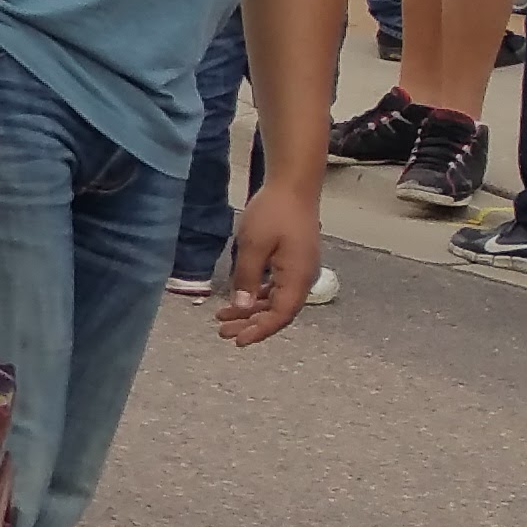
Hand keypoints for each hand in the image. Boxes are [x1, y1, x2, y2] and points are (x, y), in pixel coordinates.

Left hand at [213, 184, 320, 345]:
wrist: (292, 186)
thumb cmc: (273, 213)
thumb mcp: (253, 246)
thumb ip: (246, 278)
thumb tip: (241, 306)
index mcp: (298, 278)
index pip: (281, 315)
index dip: (260, 330)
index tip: (238, 341)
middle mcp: (303, 278)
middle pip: (278, 311)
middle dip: (250, 323)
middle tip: (222, 331)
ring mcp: (299, 270)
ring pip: (275, 300)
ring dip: (250, 310)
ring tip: (223, 317)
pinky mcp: (293, 262)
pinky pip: (276, 287)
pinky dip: (256, 295)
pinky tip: (238, 299)